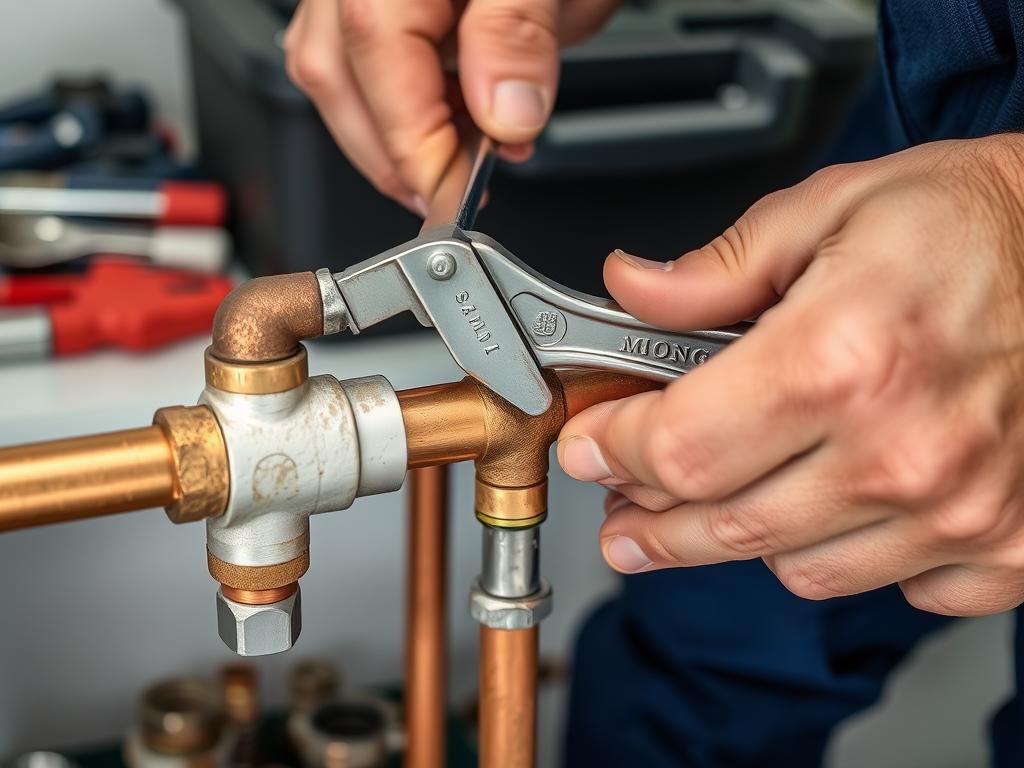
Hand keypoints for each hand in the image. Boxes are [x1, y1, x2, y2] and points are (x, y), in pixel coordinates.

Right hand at [283, 0, 619, 213]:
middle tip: (456, 189)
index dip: (413, 144)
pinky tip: (441, 117)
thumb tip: (504, 119)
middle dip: (393, 150)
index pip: (373, 59)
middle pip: (333, 74)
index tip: (456, 195)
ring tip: (452, 159)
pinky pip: (355, 54)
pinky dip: (394, 101)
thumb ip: (520, 32)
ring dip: (387, 132)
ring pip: (333, 70)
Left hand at [558, 135, 1023, 615]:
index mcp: (842, 358)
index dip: (614, 451)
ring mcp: (961, 511)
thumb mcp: (831, 208)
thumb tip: (632, 291)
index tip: (590, 446)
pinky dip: (844, 555)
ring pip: (794, 569)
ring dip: (741, 536)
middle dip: (649, 519)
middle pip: (721, 526)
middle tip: (621, 510)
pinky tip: (834, 508)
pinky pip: (889, 588)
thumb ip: (717, 268)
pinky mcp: (1007, 545)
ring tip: (718, 500)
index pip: (681, 447)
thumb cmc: (978, 223)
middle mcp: (904, 450)